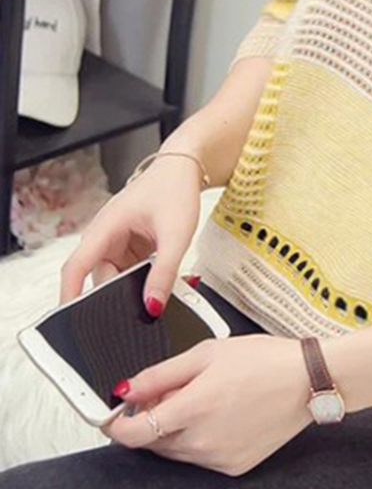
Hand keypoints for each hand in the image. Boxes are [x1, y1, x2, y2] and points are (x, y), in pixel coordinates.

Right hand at [59, 154, 203, 314]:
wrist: (184, 169)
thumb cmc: (175, 189)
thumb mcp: (176, 235)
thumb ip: (165, 273)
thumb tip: (153, 304)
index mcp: (106, 227)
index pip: (76, 267)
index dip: (70, 296)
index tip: (69, 320)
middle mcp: (105, 235)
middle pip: (100, 277)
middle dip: (119, 293)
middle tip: (145, 303)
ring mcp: (117, 240)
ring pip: (117, 276)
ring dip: (134, 284)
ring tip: (159, 281)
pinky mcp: (130, 245)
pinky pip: (129, 270)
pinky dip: (142, 276)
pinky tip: (159, 275)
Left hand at [100, 335, 315, 475]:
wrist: (310, 380)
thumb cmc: (266, 360)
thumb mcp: (209, 353)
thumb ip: (161, 373)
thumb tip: (126, 388)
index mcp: (193, 408)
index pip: (132, 432)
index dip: (116, 424)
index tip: (114, 414)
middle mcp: (202, 440)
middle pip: (152, 442)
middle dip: (151, 419)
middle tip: (171, 392)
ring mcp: (218, 458)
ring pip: (176, 452)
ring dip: (175, 430)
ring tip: (204, 400)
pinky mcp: (234, 468)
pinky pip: (201, 458)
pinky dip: (200, 440)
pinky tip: (222, 415)